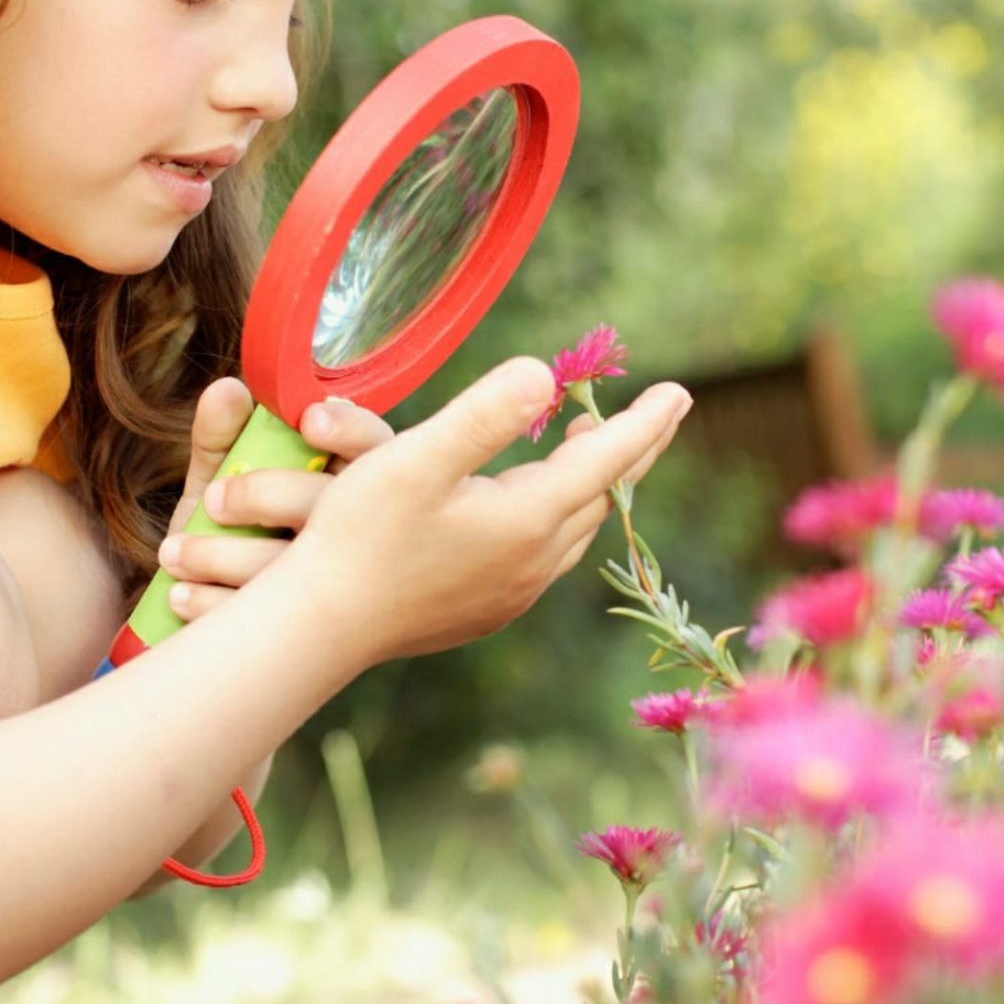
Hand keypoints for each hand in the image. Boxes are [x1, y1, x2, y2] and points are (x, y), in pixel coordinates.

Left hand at [156, 377, 395, 624]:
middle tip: (213, 502)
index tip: (310, 423)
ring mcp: (351, 593)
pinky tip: (181, 598)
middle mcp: (365, 534)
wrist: (208, 623)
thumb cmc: (230, 533)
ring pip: (308, 571)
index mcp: (353, 481)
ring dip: (230, 558)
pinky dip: (220, 606)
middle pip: (342, 507)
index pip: (376, 446)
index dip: (351, 431)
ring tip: (175, 555)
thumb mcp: (221, 481)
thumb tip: (227, 390)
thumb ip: (220, 436)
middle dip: (272, 498)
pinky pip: (280, 627)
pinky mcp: (325, 643)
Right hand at [266, 356, 690, 668]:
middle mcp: (534, 563)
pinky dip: (558, 518)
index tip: (681, 391)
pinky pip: (545, 556)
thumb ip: (483, 415)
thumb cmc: (359, 536)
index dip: (645, 422)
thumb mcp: (415, 460)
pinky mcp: (486, 611)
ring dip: (590, 486)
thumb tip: (544, 374)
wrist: (321, 628)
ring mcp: (512, 594)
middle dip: (627, 451)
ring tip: (589, 449)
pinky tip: (535, 510)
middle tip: (652, 414)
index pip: (606, 459)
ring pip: (574, 530)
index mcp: (529, 519)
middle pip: (600, 496)